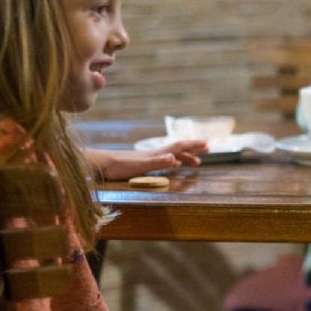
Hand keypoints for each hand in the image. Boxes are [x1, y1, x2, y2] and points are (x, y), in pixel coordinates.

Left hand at [84, 141, 208, 180]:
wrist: (102, 164)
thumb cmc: (120, 166)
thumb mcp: (141, 165)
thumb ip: (158, 161)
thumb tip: (174, 157)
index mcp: (158, 154)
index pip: (180, 147)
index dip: (194, 145)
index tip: (208, 144)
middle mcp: (156, 154)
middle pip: (179, 149)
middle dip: (194, 149)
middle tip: (208, 149)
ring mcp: (149, 158)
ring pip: (172, 155)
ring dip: (185, 157)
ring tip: (196, 162)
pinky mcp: (143, 163)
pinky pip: (164, 161)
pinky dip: (173, 162)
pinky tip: (173, 164)